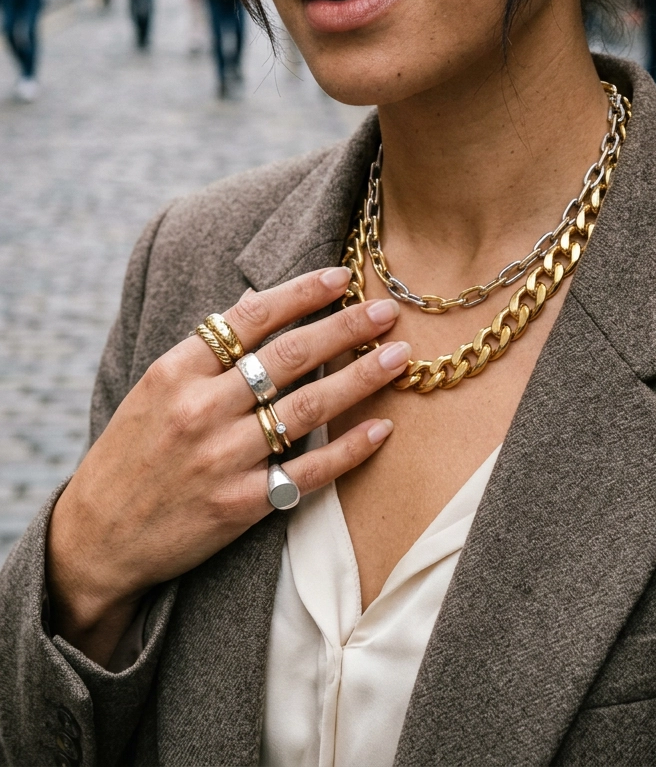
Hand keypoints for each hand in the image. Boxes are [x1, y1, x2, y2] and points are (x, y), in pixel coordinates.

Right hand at [46, 266, 405, 664]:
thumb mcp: (156, 387)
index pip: (250, 317)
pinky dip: (348, 449)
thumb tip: (264, 299)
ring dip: (360, 379)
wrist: (99, 537)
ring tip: (397, 357)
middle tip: (387, 311)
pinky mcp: (240, 505)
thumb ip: (208, 350)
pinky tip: (381, 428)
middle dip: (345, 328)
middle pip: (289, 357)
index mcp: (176, 371)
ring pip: (307, 409)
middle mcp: (201, 410)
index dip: (302, 292)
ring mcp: (222, 458)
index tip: (343, 277)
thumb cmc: (133, 451)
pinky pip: (307, 472)